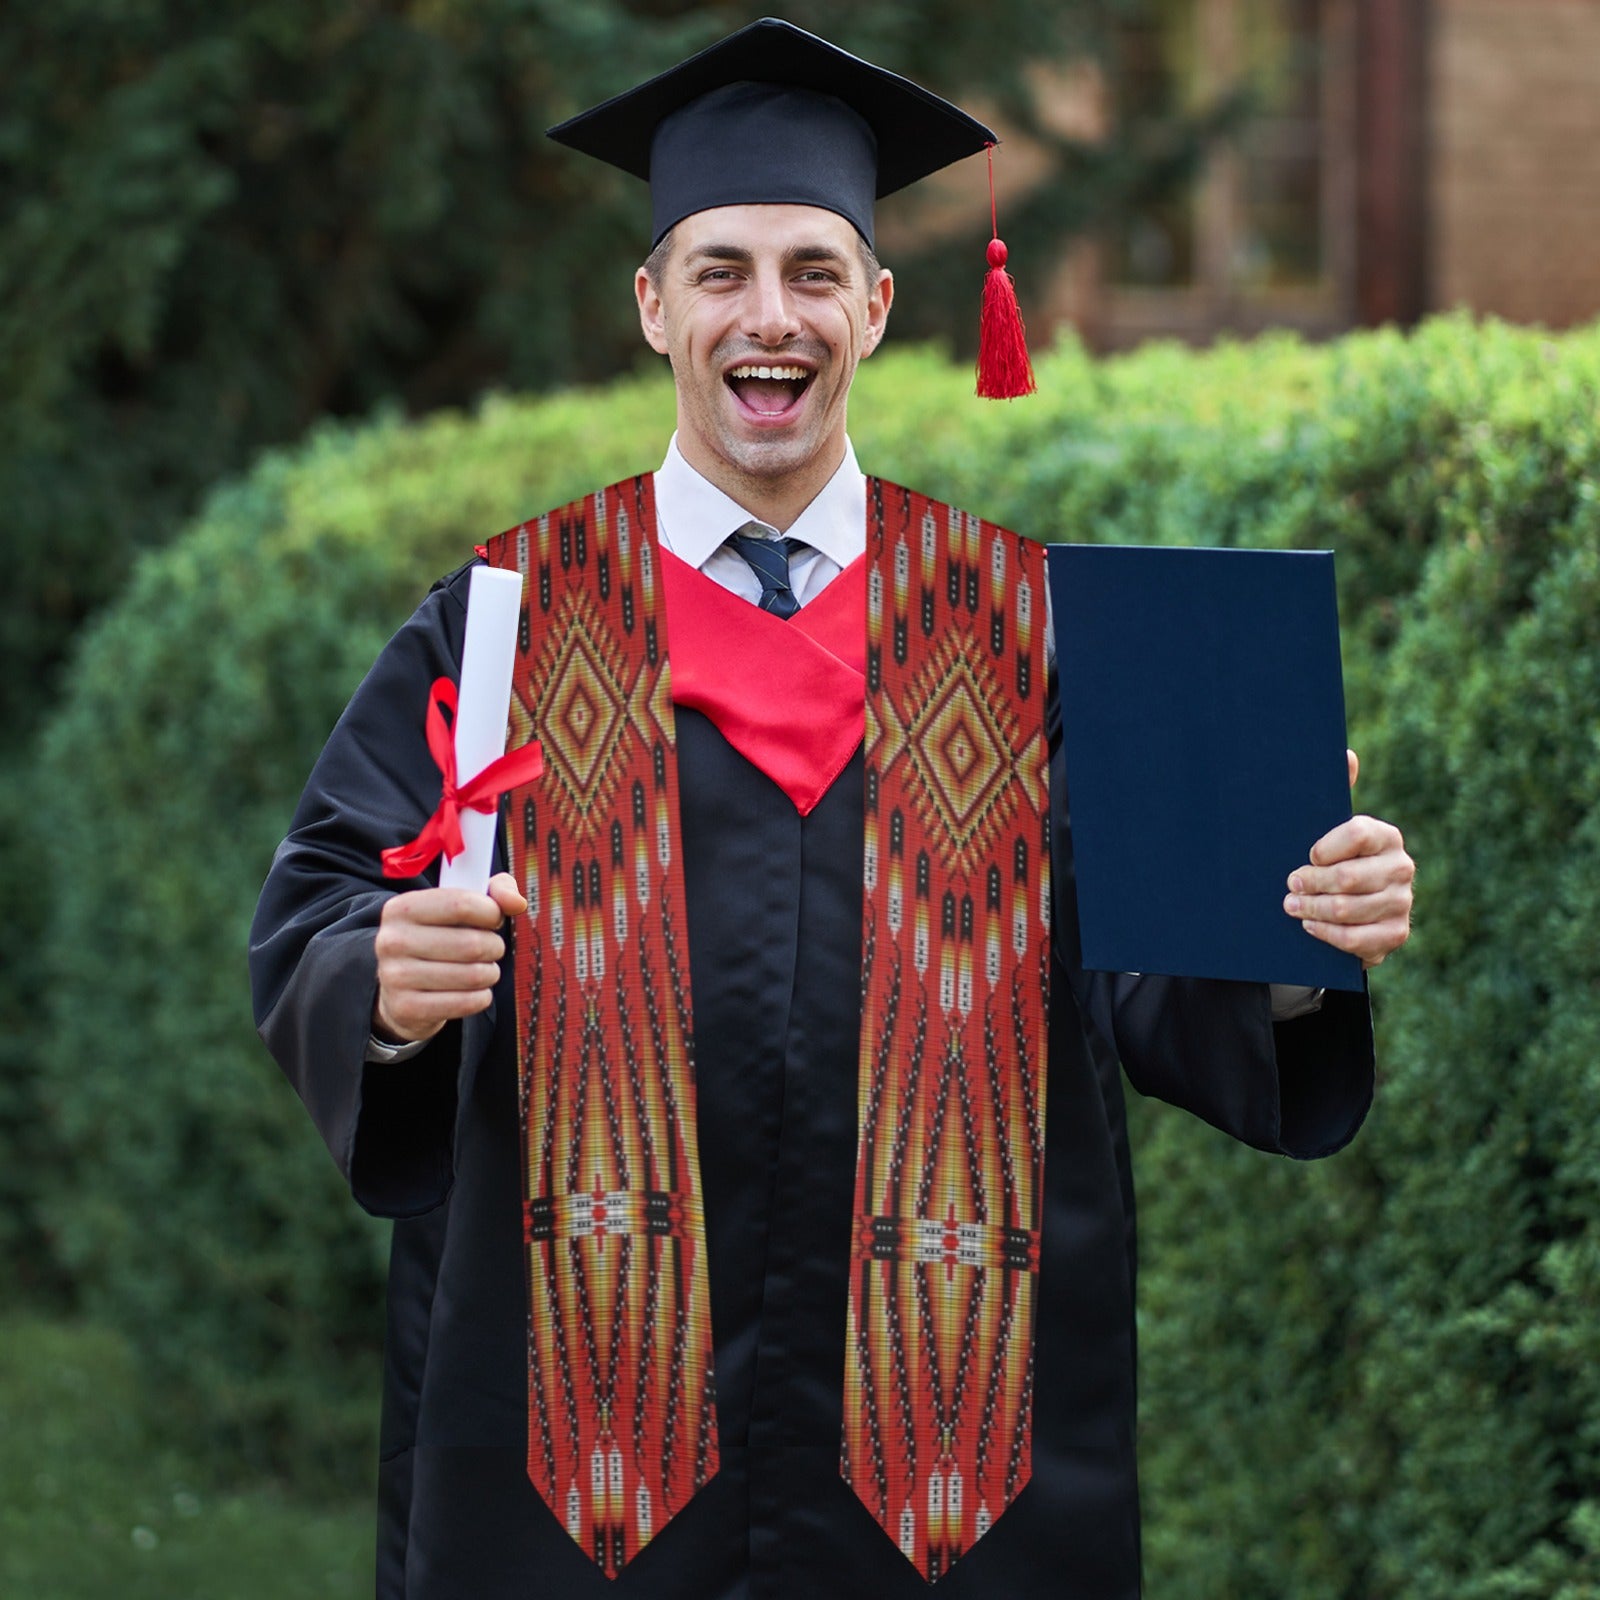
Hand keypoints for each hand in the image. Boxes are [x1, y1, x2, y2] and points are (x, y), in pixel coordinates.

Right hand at [372, 871, 527, 1044]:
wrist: (401, 988)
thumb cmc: (439, 938)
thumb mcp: (460, 906)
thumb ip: (494, 892)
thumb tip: (517, 903)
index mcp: (402, 908)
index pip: (461, 904)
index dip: (491, 912)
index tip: (494, 919)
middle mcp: (392, 940)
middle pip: (471, 944)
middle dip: (494, 947)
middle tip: (491, 948)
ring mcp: (395, 977)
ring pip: (473, 975)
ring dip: (490, 973)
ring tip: (483, 969)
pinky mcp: (406, 1008)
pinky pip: (466, 1003)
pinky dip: (481, 997)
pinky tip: (474, 991)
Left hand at [1283, 750, 1413, 967]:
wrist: (1350, 909)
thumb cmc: (1332, 860)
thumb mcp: (1329, 828)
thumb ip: (1336, 792)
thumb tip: (1346, 754)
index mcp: (1386, 836)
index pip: (1356, 833)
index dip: (1324, 847)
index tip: (1306, 855)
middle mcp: (1401, 867)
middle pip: (1348, 877)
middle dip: (1310, 883)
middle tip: (1289, 884)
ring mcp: (1401, 903)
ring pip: (1348, 909)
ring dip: (1312, 909)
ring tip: (1291, 906)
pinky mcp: (1395, 934)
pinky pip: (1356, 939)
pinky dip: (1327, 934)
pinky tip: (1310, 926)